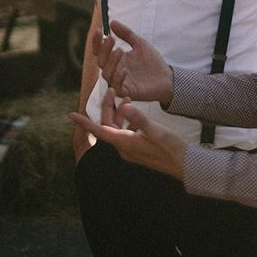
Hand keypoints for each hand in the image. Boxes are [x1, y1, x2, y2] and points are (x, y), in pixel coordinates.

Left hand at [69, 87, 185, 179]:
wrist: (186, 166)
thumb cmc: (172, 149)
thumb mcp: (156, 130)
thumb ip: (140, 118)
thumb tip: (126, 105)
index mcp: (125, 143)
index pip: (99, 131)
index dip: (84, 122)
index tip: (70, 114)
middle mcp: (124, 147)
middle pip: (108, 125)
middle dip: (107, 107)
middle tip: (111, 89)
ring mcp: (131, 149)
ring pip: (117, 127)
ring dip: (118, 112)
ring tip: (125, 97)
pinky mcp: (139, 149)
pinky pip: (126, 131)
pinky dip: (127, 119)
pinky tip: (133, 110)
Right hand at [94, 20, 173, 103]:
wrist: (166, 78)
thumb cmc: (152, 61)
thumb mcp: (140, 43)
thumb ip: (126, 33)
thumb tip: (112, 22)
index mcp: (115, 58)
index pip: (100, 50)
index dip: (97, 41)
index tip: (99, 30)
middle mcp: (114, 70)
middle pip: (100, 61)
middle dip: (104, 50)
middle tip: (112, 39)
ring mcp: (119, 81)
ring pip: (106, 73)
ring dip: (111, 62)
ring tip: (120, 50)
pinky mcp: (126, 91)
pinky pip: (116, 86)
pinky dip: (118, 77)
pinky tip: (124, 70)